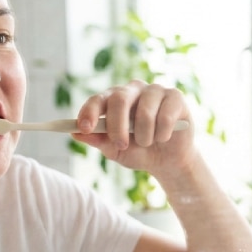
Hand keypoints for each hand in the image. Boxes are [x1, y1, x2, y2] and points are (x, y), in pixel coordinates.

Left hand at [72, 80, 194, 173]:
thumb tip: (76, 134)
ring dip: (144, 136)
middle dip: (117, 125)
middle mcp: (133, 90)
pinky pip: (165, 117)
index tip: (84, 128)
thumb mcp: (115, 150)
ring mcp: (155, 90)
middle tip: (121, 144)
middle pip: (119, 99)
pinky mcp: (175, 97)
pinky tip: (165, 136)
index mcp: (113, 99)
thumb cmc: (139, 152)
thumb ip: (99, 140)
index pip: (98, 99)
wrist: (168, 161)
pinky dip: (162, 134)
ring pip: (144, 111)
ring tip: (148, 142)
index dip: (90, 112)